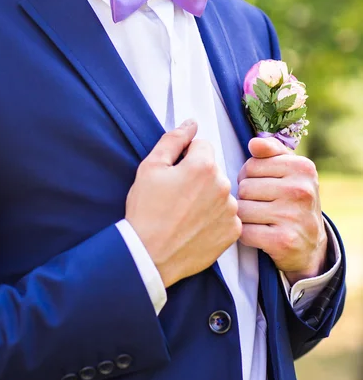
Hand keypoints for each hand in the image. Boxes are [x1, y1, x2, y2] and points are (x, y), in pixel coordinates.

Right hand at [126, 120, 241, 287]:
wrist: (149, 255)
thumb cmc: (146, 212)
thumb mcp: (150, 167)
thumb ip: (173, 139)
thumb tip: (191, 124)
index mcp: (203, 166)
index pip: (202, 146)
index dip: (184, 158)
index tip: (173, 176)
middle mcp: (223, 186)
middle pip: (212, 170)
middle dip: (197, 178)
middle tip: (176, 197)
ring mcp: (230, 210)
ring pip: (220, 193)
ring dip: (207, 198)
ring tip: (184, 214)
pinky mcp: (232, 232)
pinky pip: (226, 216)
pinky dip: (214, 219)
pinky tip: (195, 227)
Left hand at [237, 137, 327, 284]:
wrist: (311, 244)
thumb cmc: (293, 200)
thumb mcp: (289, 171)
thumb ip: (271, 151)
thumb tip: (254, 143)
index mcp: (302, 168)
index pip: (251, 166)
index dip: (249, 177)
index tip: (262, 187)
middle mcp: (301, 190)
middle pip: (244, 187)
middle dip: (246, 198)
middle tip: (262, 206)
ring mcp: (293, 216)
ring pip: (242, 210)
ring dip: (245, 218)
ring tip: (261, 220)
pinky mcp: (283, 241)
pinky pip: (244, 232)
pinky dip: (246, 235)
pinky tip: (260, 235)